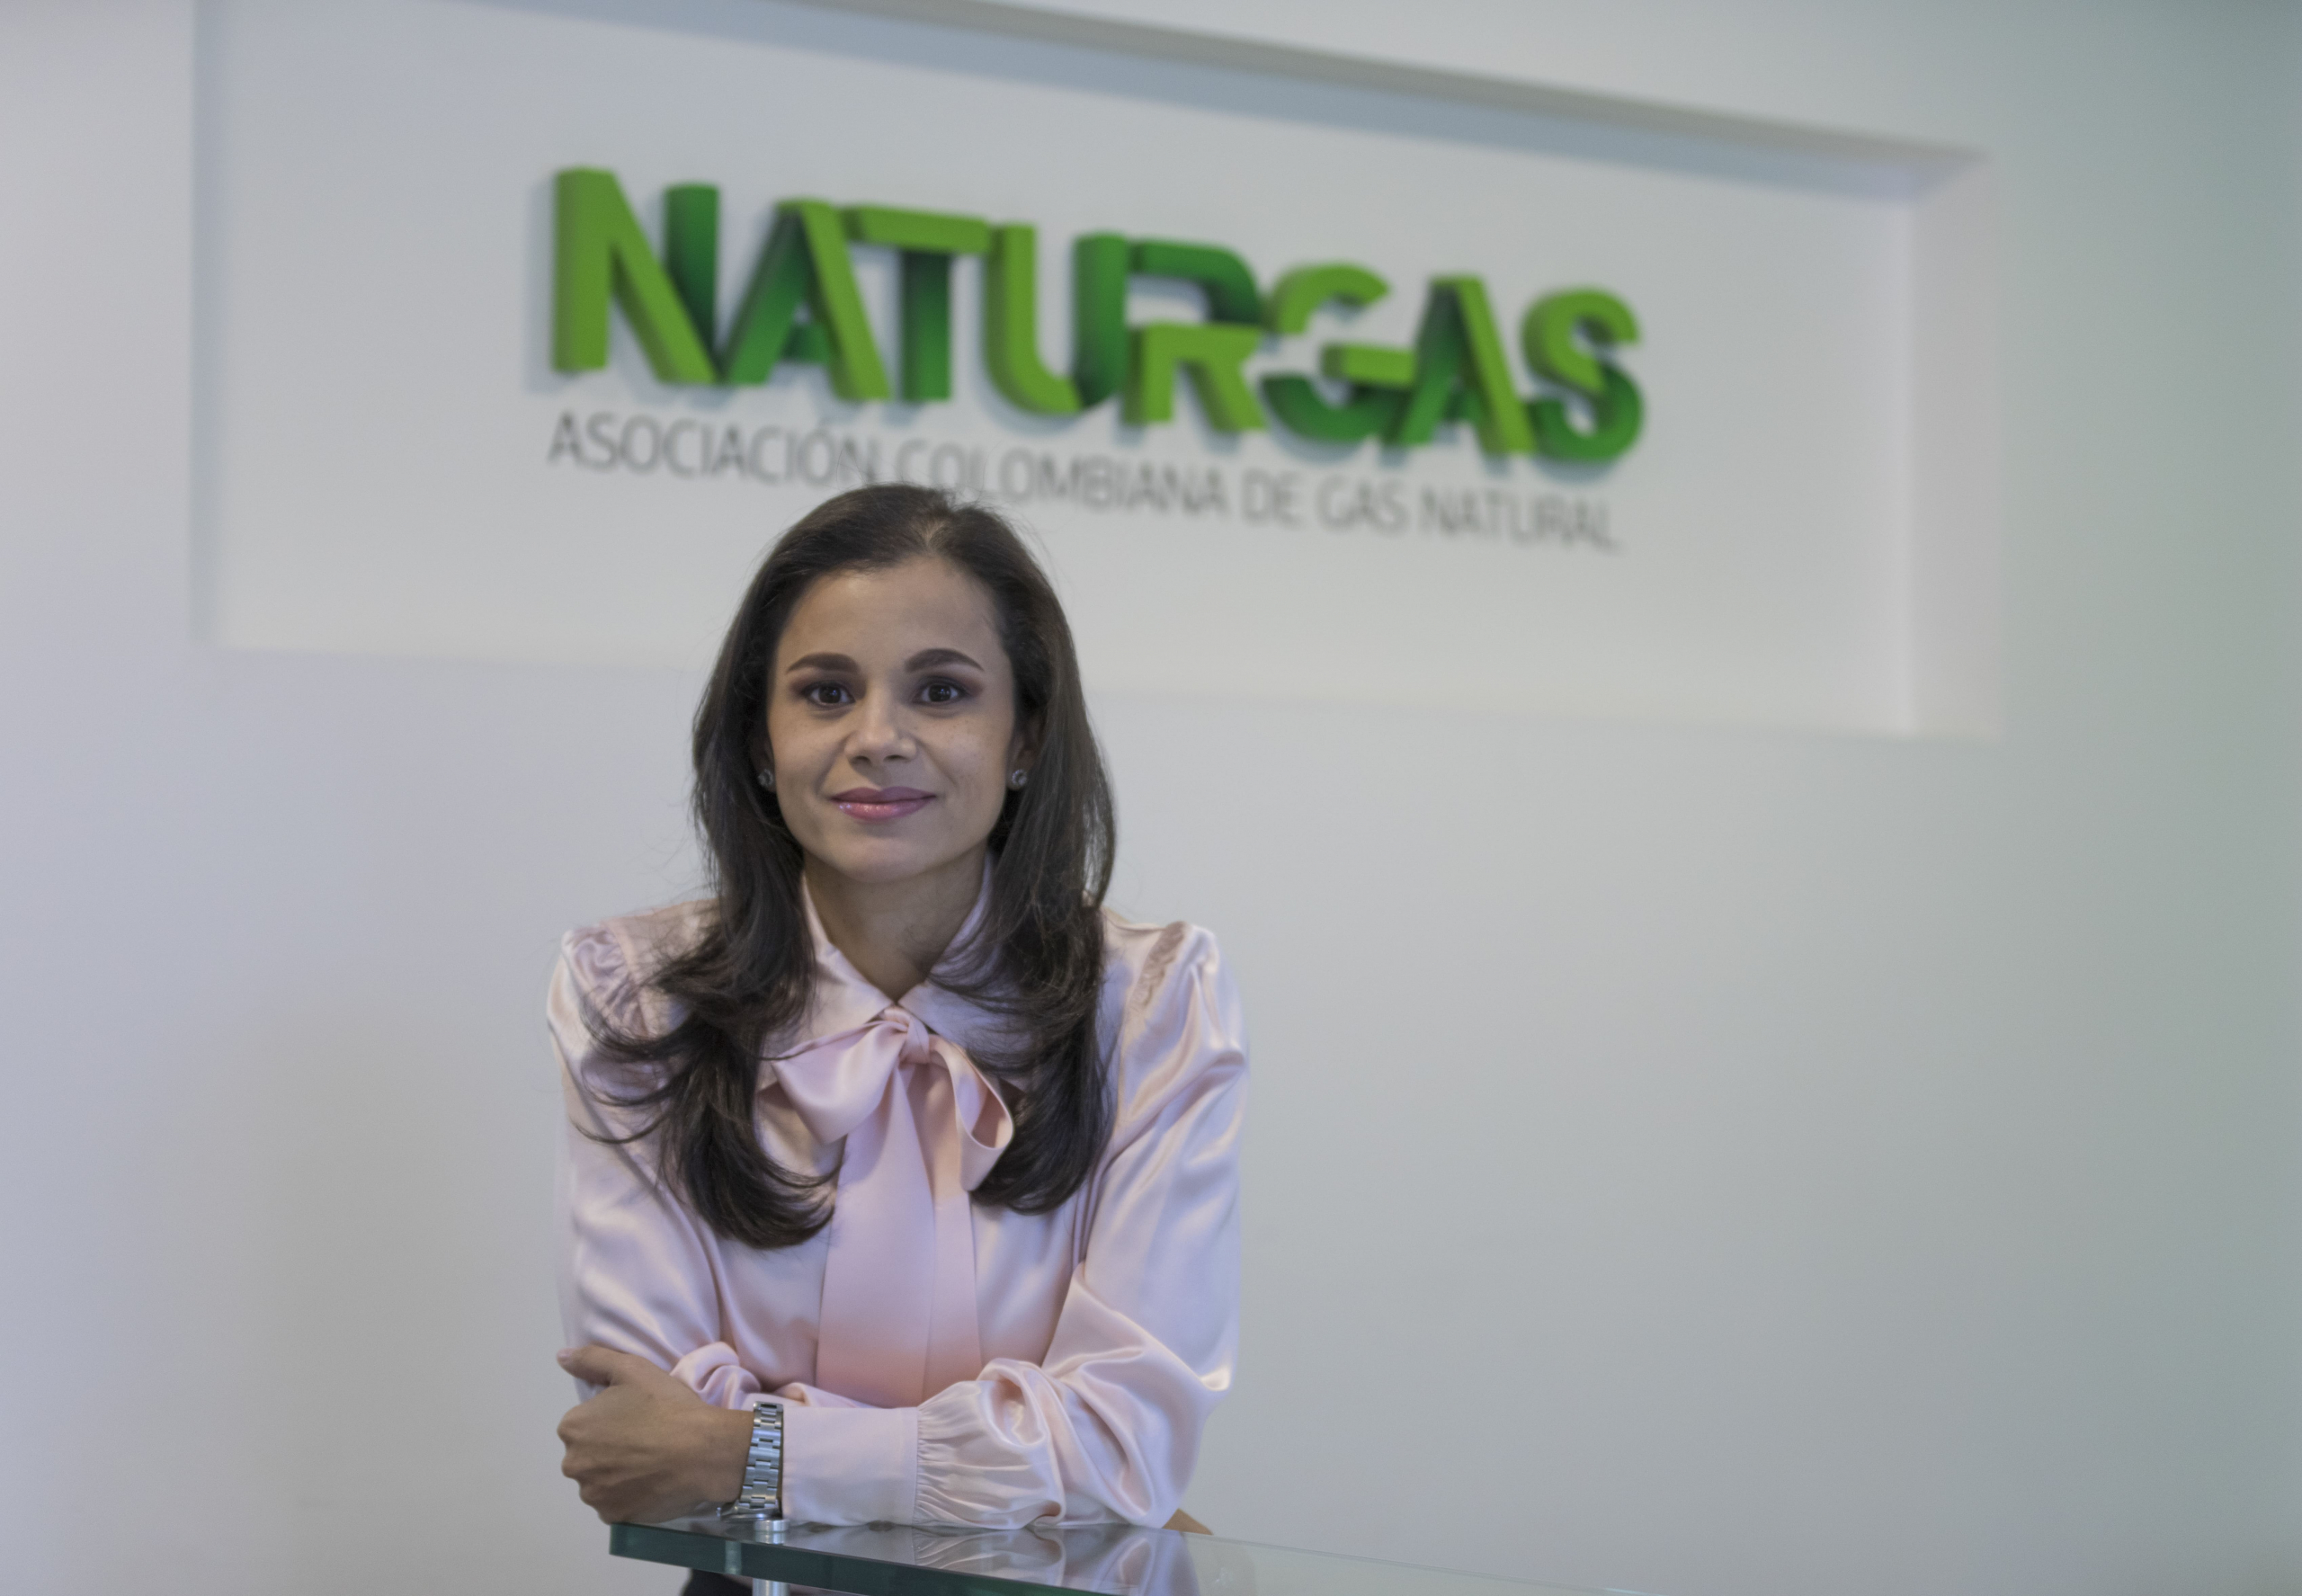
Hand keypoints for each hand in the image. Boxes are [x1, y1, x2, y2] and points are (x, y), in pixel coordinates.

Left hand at [555, 1345, 753, 1523]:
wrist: (702, 1450)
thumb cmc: (666, 1406)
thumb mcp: (632, 1369)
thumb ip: (592, 1360)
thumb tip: (561, 1358)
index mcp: (572, 1427)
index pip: (583, 1424)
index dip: (609, 1420)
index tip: (635, 1419)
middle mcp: (573, 1464)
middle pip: (587, 1455)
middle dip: (608, 1449)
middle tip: (644, 1440)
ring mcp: (592, 1494)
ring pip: (599, 1481)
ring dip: (615, 1475)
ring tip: (650, 1463)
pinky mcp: (612, 1517)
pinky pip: (613, 1504)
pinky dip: (627, 1496)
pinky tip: (650, 1483)